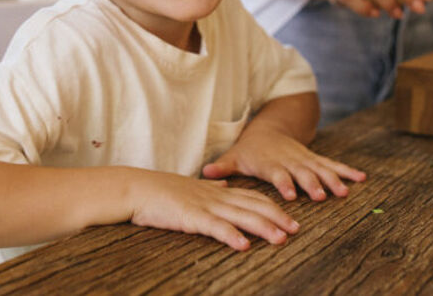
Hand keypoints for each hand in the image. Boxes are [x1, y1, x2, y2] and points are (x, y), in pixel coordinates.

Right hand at [127, 169, 299, 250]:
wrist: (137, 188)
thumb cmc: (162, 191)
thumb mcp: (193, 187)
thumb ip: (212, 188)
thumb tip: (227, 185)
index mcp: (217, 192)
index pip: (252, 197)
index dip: (273, 207)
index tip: (290, 218)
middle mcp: (216, 197)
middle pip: (254, 206)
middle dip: (277, 217)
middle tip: (296, 230)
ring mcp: (204, 206)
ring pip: (241, 216)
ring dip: (263, 228)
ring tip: (281, 239)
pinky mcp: (190, 217)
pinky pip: (215, 227)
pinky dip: (231, 235)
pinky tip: (244, 246)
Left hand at [201, 129, 365, 201]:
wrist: (270, 129)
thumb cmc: (250, 149)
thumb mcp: (236, 156)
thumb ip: (223, 167)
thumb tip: (205, 173)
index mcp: (271, 163)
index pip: (278, 174)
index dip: (285, 183)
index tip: (291, 195)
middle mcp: (290, 161)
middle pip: (303, 173)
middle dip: (312, 184)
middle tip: (321, 196)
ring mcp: (305, 159)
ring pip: (321, 169)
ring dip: (333, 179)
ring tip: (344, 191)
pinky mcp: (316, 159)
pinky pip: (334, 165)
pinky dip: (348, 171)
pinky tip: (362, 178)